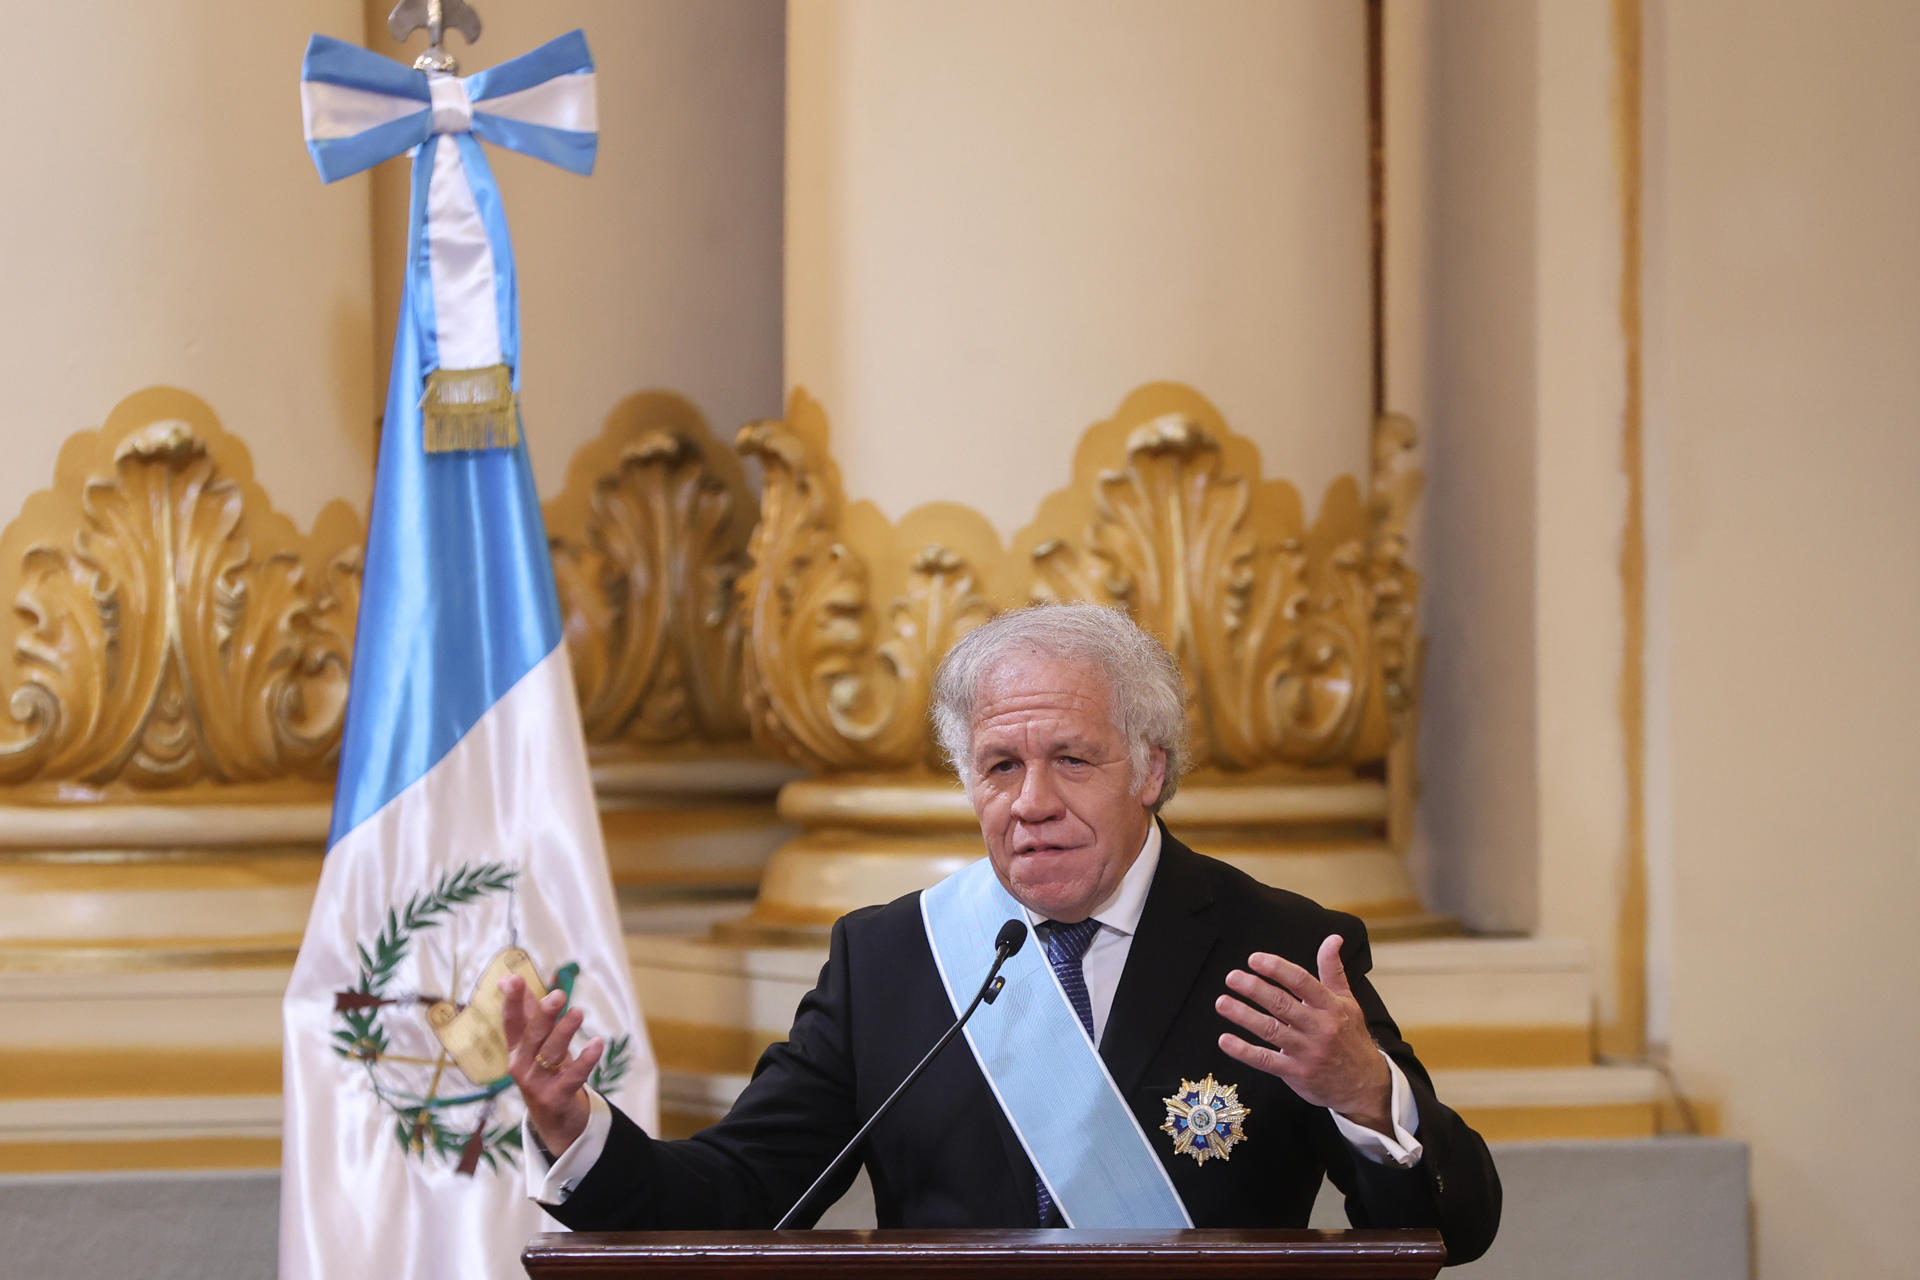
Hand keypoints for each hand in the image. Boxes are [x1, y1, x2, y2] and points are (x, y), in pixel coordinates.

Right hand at [500, 974, 603, 1158]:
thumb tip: (509, 978)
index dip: (512, 1002)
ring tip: (578, 1012)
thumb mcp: (534, 1042)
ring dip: (565, 1032)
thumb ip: (526, 1011)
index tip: (514, 980)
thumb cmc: (544, 1070)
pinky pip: (573, 1076)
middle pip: (532, 1036)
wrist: (552, 1119)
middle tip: (558, 995)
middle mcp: (522, 1065)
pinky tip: (599, 1043)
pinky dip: (586, 1060)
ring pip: (551, 1054)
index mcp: (516, 1048)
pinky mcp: (556, 1097)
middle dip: (544, 1015)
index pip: (511, 1022)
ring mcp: (537, 1083)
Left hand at [1214, 934, 1392, 1133]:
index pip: (1302, 982)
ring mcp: (1307, 1052)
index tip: (1254, 959)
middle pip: (1282, 1004)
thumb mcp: (1347, 1001)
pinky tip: (1225, 1040)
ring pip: (1271, 1031)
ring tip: (1222, 1002)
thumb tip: (1332, 938)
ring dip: (1243, 1016)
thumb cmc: (1351, 1037)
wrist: (1365, 1084)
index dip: (1277, 968)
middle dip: (1255, 989)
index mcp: (1331, 1007)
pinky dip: (1244, 1051)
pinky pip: (1266, 1061)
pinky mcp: (1296, 1073)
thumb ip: (1333, 970)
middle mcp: (1319, 1028)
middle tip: (1232, 977)